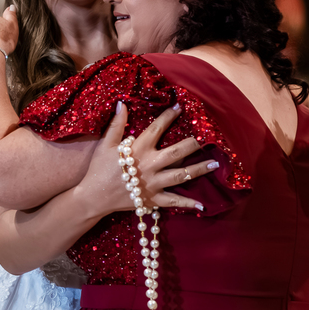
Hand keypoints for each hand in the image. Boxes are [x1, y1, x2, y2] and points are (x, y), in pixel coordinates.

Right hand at [78, 103, 218, 216]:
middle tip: (207, 139)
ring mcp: (153, 183)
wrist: (93, 197)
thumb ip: (116, 125)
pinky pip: (174, 202)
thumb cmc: (98, 170)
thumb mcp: (105, 145)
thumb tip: (121, 104)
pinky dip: (188, 204)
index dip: (169, 116)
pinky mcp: (153, 199)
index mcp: (138, 149)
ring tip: (215, 164)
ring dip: (199, 170)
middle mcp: (150, 164)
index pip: (157, 128)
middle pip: (177, 152)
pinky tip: (202, 205)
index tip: (181, 107)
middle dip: (194, 144)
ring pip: (181, 175)